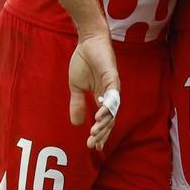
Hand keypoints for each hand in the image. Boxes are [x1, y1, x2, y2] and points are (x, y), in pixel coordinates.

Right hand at [68, 32, 120, 150]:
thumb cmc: (83, 60)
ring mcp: (113, 86)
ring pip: (112, 110)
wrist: (87, 41)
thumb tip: (76, 123)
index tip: (94, 147)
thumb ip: (77, 103)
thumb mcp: (76, 86)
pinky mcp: (113, 76)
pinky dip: (107, 106)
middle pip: (110, 119)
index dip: (101, 134)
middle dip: (101, 133)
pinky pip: (112, 95)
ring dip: (104, 122)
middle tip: (92, 144)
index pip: (104, 120)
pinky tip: (100, 116)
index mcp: (102, 97)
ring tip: (95, 133)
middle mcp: (110, 94)